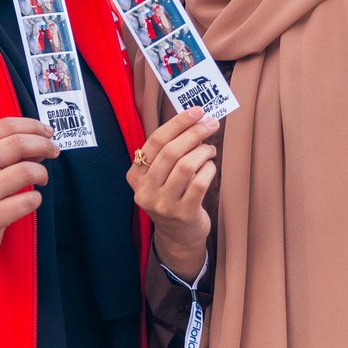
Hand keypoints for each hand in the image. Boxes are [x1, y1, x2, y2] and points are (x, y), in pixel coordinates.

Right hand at [0, 117, 58, 266]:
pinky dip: (36, 198)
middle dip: (44, 144)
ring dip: (42, 172)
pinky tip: (31, 199)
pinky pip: (28, 200)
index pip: (4, 125)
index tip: (47, 131)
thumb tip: (39, 141)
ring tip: (42, 178)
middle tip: (53, 151)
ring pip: (26, 171)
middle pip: (17, 144)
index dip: (32, 125)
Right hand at [127, 107, 219, 281]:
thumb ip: (168, 152)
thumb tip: (194, 119)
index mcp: (135, 176)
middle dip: (194, 133)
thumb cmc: (172, 195)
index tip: (197, 111)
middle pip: (171, 152)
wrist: (178, 236)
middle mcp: (145, 190)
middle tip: (211, 124)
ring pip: (186, 166)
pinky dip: (209, 169)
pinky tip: (210, 167)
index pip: (155, 141)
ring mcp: (163, 204)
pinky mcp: (183, 214)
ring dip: (203, 151)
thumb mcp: (160, 176)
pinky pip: (200, 183)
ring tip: (210, 149)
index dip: (178, 123)